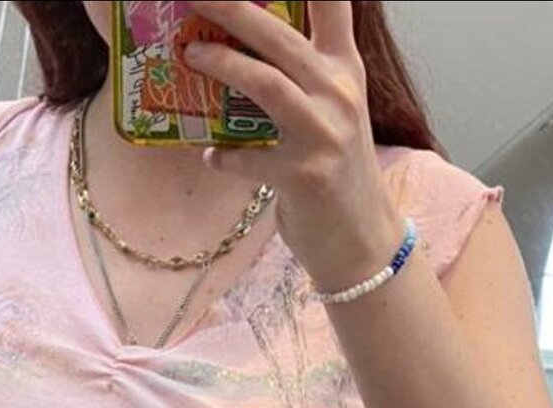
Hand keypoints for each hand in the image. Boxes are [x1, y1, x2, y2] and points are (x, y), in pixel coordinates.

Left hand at [182, 0, 405, 290]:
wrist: (361, 239)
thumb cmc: (337, 172)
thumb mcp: (334, 112)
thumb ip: (303, 77)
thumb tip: (242, 50)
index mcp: (344, 71)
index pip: (334, 4)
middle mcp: (337, 94)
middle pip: (279, 35)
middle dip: (231, 8)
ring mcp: (322, 135)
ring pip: (265, 83)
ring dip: (222, 65)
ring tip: (190, 54)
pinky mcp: (303, 176)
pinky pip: (246, 158)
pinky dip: (222, 156)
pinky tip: (211, 155)